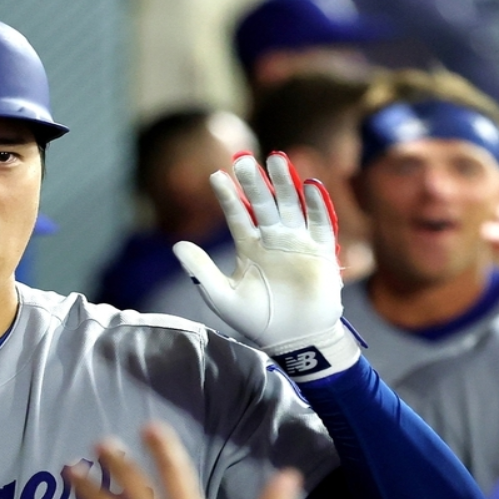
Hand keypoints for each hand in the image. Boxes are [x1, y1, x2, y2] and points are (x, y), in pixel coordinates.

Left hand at [172, 152, 359, 379]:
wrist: (293, 339)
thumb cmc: (256, 319)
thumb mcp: (221, 296)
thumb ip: (200, 269)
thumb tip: (177, 245)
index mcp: (248, 246)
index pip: (236, 214)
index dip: (227, 196)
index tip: (215, 175)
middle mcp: (273, 238)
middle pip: (263, 203)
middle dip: (254, 182)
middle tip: (244, 159)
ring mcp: (297, 242)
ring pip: (291, 205)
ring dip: (285, 183)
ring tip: (277, 159)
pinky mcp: (321, 251)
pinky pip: (321, 222)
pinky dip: (317, 204)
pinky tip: (310, 184)